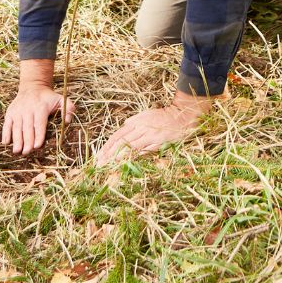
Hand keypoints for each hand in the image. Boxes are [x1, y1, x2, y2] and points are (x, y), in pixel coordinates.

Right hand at [1, 84, 75, 154]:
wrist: (33, 87)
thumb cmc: (48, 97)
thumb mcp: (61, 99)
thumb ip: (68, 108)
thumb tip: (68, 121)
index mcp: (41, 107)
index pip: (39, 124)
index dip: (38, 135)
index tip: (37, 146)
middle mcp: (28, 109)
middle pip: (27, 128)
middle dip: (27, 141)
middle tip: (27, 152)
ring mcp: (18, 111)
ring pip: (17, 127)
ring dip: (16, 140)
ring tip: (17, 151)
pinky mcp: (10, 112)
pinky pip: (7, 124)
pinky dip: (5, 133)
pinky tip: (6, 143)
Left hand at [95, 95, 212, 164]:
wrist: (183, 116)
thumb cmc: (165, 117)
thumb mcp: (148, 115)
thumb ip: (136, 121)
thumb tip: (125, 125)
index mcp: (137, 121)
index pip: (117, 135)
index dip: (106, 147)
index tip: (98, 158)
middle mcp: (141, 127)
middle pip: (120, 142)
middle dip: (108, 154)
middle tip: (98, 166)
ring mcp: (149, 134)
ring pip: (129, 147)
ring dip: (117, 158)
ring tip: (107, 167)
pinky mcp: (158, 141)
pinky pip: (143, 151)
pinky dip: (133, 158)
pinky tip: (126, 165)